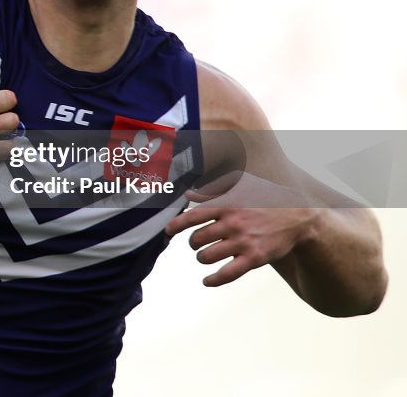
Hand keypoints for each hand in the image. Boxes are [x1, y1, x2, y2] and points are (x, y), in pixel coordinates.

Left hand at [165, 173, 319, 286]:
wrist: (299, 217)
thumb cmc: (267, 198)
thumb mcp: (241, 185)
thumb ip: (212, 190)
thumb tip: (188, 192)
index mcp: (226, 205)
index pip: (192, 216)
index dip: (175, 225)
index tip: (168, 231)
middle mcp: (232, 224)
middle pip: (197, 239)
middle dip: (193, 243)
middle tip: (197, 243)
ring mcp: (243, 242)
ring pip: (207, 256)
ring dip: (202, 258)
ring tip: (205, 255)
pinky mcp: (254, 258)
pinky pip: (227, 274)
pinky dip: (213, 280)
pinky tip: (207, 281)